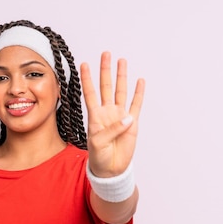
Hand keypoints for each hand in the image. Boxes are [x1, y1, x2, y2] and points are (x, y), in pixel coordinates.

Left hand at [80, 52, 144, 177]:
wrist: (111, 169)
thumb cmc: (99, 157)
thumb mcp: (98, 143)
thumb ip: (111, 130)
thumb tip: (127, 117)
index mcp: (95, 116)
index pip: (90, 93)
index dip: (86, 79)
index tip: (83, 64)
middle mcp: (107, 112)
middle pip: (106, 86)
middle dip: (105, 70)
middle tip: (106, 54)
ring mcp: (120, 116)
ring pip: (121, 91)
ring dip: (121, 76)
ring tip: (122, 61)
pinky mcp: (132, 123)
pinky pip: (136, 105)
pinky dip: (139, 93)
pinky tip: (140, 81)